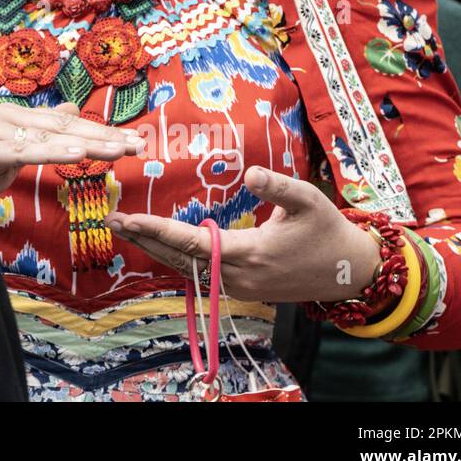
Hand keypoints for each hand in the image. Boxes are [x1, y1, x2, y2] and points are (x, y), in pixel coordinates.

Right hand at [0, 102, 143, 207]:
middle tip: (138, 145)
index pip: (64, 124)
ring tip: (118, 149)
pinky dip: (52, 153)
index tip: (132, 142)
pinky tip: (77, 156)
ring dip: (87, 144)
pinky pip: (23, 152)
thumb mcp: (8, 154)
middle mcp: (5, 116)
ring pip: (48, 137)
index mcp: (13, 117)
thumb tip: (70, 113)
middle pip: (63, 127)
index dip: (99, 133)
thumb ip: (38, 135)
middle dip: (103, 136)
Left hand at [107, 166, 381, 302]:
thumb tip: (251, 173)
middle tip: (110, 220)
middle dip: (143, 239)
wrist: (350, 274)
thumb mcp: (309, 202)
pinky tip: (155, 245)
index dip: (157, 230)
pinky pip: (198, 273)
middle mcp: (237, 275)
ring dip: (154, 250)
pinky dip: (173, 258)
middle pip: (179, 259)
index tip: (129, 219)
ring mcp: (237, 286)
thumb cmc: (328, 233)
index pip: (191, 243)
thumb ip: (278, 186)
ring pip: (186, 269)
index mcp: (249, 254)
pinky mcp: (240, 287)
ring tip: (124, 230)